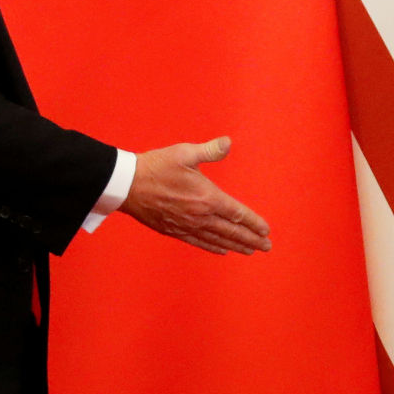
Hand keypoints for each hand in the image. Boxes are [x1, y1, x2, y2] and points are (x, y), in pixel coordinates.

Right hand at [119, 137, 270, 254]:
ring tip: (250, 251)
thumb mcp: (184, 153)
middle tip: (266, 246)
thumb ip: (210, 150)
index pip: (237, 213)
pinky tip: (222, 250)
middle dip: (251, 239)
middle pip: (231, 231)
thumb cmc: (157, 166)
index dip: (253, 222)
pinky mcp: (174, 230)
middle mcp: (200, 216)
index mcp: (207, 197)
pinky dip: (213, 247)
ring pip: (217, 239)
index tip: (265, 230)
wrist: (127, 184)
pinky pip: (199, 242)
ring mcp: (187, 225)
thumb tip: (228, 142)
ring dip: (236, 245)